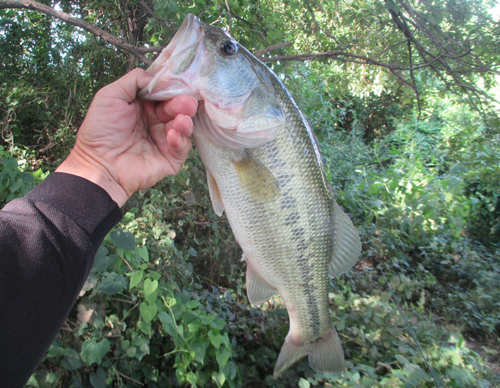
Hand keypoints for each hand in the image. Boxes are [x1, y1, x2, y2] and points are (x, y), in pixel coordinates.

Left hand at [56, 69, 197, 206]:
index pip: (163, 94)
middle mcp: (155, 122)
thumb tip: (159, 79)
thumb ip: (135, 80)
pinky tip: (172, 135)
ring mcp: (163, 140)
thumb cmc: (100, 131)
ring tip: (182, 120)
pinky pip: (182, 147)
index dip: (171, 89)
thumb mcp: (111, 95)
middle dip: (182, 104)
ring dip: (185, 121)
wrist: (98, 165)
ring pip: (183, 127)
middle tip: (187, 103)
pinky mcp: (170, 159)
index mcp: (142, 107)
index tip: (179, 85)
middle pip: (176, 109)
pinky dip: (180, 140)